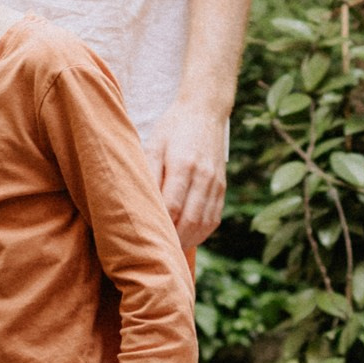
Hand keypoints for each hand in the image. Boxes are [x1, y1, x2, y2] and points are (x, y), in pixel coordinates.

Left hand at [155, 97, 227, 247]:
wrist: (205, 112)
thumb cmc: (172, 128)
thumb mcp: (154, 144)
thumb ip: (149, 172)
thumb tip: (141, 202)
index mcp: (184, 165)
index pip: (171, 206)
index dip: (159, 225)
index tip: (144, 237)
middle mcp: (204, 177)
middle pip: (190, 219)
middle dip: (173, 239)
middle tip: (154, 251)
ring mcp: (216, 184)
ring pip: (204, 223)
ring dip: (187, 240)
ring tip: (169, 249)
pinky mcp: (222, 188)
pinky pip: (214, 218)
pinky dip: (200, 233)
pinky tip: (187, 237)